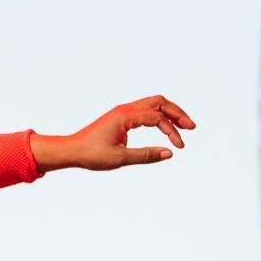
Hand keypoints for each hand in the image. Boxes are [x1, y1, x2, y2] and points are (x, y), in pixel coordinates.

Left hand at [31, 95, 194, 172]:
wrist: (70, 151)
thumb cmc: (90, 154)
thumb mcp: (119, 158)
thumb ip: (145, 155)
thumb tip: (169, 153)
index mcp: (125, 116)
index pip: (157, 118)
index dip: (172, 131)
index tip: (179, 146)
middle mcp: (125, 109)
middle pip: (160, 102)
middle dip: (177, 113)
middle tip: (191, 127)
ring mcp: (123, 112)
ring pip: (153, 104)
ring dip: (169, 114)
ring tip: (182, 127)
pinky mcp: (120, 117)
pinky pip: (145, 111)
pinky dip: (158, 117)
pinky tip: (163, 128)